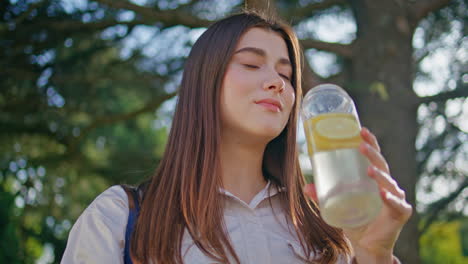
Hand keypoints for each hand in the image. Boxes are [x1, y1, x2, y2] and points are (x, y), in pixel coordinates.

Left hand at [303, 127, 412, 262]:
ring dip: (380, 175)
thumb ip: (323, 196)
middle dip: (372, 153)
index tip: (361, 130)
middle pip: (383, 164)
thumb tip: (306, 187)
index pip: (374, 156)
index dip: (370, 142)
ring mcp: (396, 198)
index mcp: (375, 178)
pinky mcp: (400, 213)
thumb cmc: (356, 219)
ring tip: (369, 169)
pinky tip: (383, 194)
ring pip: (390, 182)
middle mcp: (388, 185)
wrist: (367, 244)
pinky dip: (390, 199)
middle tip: (361, 144)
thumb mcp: (337, 205)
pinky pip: (397, 204)